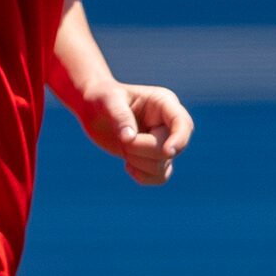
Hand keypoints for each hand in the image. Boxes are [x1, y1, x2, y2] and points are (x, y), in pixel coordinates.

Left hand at [73, 79, 192, 185]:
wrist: (92, 109)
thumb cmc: (101, 97)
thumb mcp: (107, 100)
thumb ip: (119, 116)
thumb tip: (129, 138)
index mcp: (164, 103)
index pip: (183, 124)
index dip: (180, 139)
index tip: (167, 151)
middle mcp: (168, 123)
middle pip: (169, 149)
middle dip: (141, 150)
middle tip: (122, 140)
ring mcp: (163, 141)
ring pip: (163, 165)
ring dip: (139, 162)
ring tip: (123, 147)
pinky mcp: (153, 157)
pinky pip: (160, 177)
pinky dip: (143, 177)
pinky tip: (127, 166)